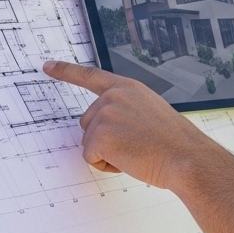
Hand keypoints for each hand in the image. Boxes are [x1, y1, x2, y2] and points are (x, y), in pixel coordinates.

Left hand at [42, 59, 216, 189]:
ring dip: (108, 153)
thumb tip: (106, 129)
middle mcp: (114, 96)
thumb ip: (125, 111)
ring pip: (89, 142)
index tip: (47, 66)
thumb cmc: (175, 143)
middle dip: (105, 140)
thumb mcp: (150, 113)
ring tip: (137, 152)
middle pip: (87, 123)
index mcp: (128, 87)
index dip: (66, 71)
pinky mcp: (99, 134)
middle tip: (136, 145)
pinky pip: (90, 157)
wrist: (186, 157)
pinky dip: (106, 165)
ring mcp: (105, 113)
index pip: (90, 75)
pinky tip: (130, 160)